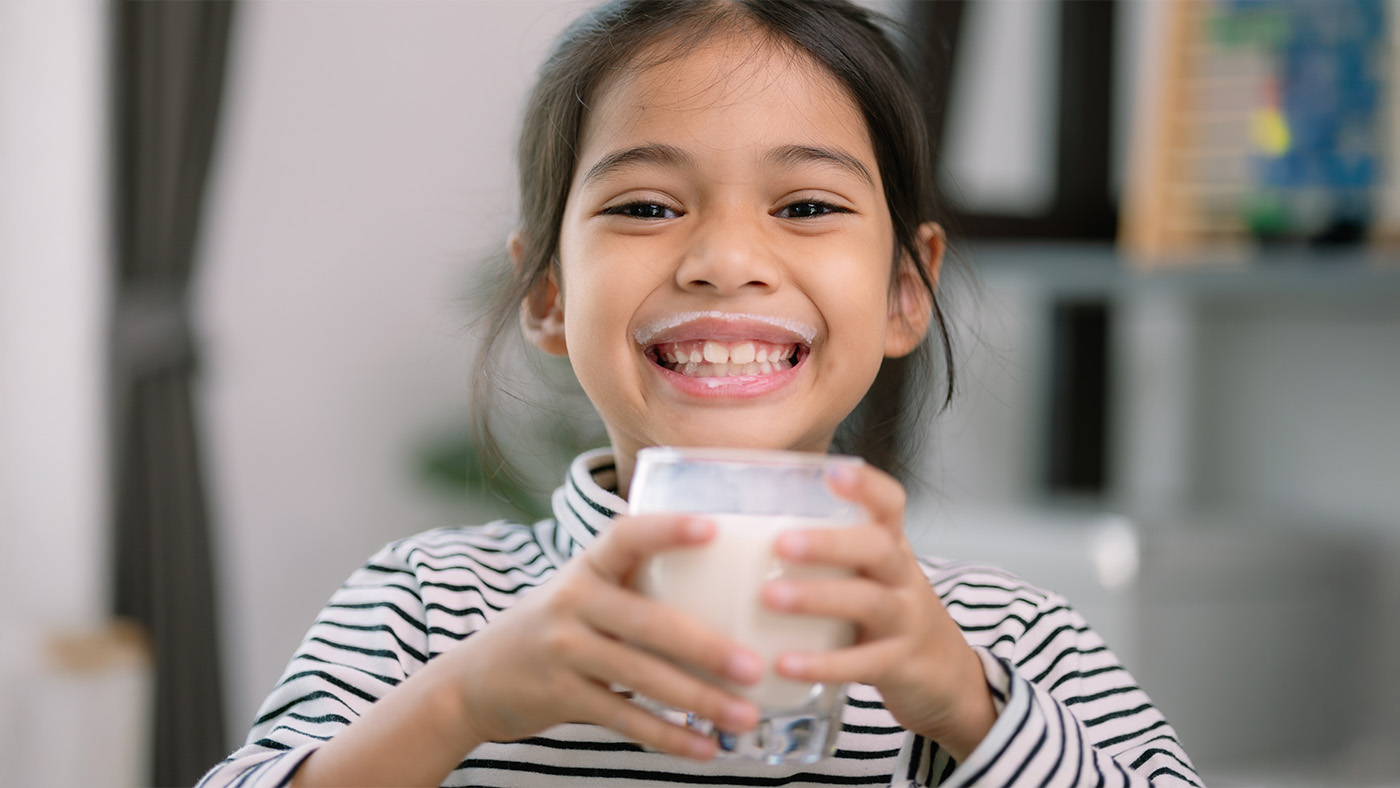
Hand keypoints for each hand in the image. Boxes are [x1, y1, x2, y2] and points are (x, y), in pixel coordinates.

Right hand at [438, 513, 761, 758]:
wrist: (474, 680)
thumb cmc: (556, 628)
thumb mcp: (584, 593)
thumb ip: (637, 586)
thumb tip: (732, 591)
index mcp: (587, 567)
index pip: (626, 536)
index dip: (668, 529)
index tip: (713, 528)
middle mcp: (572, 602)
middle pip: (648, 622)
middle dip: (706, 647)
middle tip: (755, 666)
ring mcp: (562, 650)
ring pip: (641, 677)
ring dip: (699, 700)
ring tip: (746, 716)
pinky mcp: (559, 696)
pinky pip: (623, 719)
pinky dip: (668, 736)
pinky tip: (705, 748)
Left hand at [760, 464, 996, 760]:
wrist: (946, 674)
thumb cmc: (887, 611)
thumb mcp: (869, 572)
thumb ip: (826, 550)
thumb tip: (743, 522)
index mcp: (891, 546)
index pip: (890, 504)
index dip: (866, 486)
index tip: (832, 471)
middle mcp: (903, 577)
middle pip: (877, 548)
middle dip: (829, 544)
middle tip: (781, 543)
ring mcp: (905, 620)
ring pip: (869, 602)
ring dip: (817, 597)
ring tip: (769, 598)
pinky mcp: (899, 663)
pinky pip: (862, 663)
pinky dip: (822, 663)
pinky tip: (784, 664)